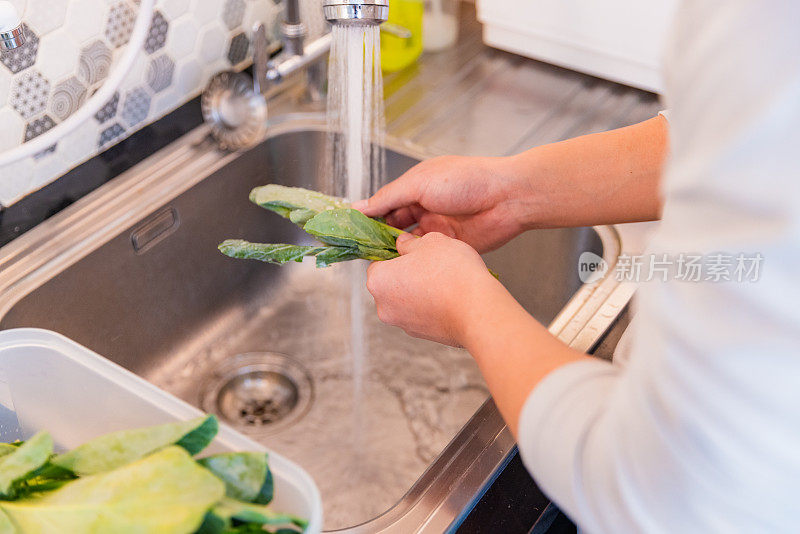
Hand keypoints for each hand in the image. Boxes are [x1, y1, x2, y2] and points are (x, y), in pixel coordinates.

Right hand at [353, 155, 532, 252]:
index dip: (367, 217)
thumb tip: (359, 206)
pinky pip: (427, 257)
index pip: (384, 204)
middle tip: (360, 252)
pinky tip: (402, 270)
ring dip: (394, 252)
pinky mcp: (451, 247)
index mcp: (416, 188)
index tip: (350, 231)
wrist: (508, 198)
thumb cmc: (466, 180)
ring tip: (376, 263)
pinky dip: (414, 263)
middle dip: (377, 238)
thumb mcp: (419, 183)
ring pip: (408, 244)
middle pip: (393, 226)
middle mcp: (425, 208)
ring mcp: (438, 229)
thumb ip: (388, 197)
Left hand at [366, 232, 502, 345]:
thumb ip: (410, 242)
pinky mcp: (423, 335)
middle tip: (430, 264)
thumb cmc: (452, 273)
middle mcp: (384, 307)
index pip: (378, 263)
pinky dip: (432, 306)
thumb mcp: (430, 241)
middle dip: (408, 274)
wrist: (478, 309)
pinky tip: (450, 296)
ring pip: (407, 300)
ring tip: (444, 280)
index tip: (413, 251)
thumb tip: (404, 244)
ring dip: (421, 290)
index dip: (397, 255)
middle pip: (391, 284)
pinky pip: (423, 314)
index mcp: (378, 280)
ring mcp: (404, 324)